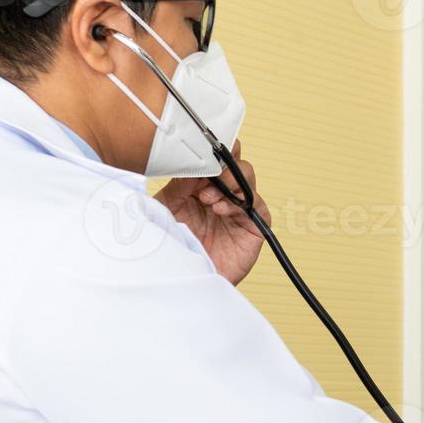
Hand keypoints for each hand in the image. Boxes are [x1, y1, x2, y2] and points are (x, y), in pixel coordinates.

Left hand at [155, 140, 270, 284]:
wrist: (179, 279)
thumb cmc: (170, 247)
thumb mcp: (166, 207)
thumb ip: (179, 182)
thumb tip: (192, 159)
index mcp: (200, 186)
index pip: (215, 159)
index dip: (214, 149)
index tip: (205, 144)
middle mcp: (221, 196)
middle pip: (235, 164)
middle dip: (225, 163)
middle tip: (209, 172)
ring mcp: (237, 212)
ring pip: (247, 180)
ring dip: (231, 182)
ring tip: (209, 198)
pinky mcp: (252, 229)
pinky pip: (257, 207)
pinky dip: (241, 203)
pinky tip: (221, 210)